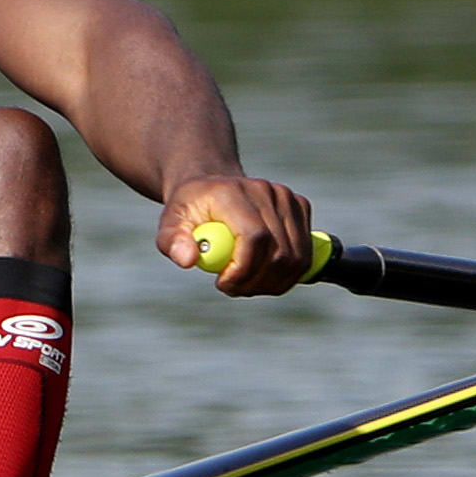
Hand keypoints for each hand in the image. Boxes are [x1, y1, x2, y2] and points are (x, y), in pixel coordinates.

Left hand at [160, 175, 314, 298]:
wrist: (213, 187)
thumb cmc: (191, 209)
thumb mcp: (171, 224)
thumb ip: (173, 242)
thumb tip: (188, 260)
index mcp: (232, 192)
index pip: (254, 236)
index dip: (244, 269)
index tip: (223, 284)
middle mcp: (265, 190)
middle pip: (278, 252)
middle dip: (256, 282)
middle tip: (233, 288)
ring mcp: (287, 198)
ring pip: (295, 259)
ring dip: (272, 283)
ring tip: (244, 282)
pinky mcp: (301, 207)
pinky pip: (304, 256)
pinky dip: (285, 275)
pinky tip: (262, 273)